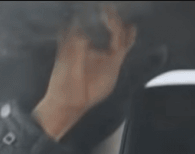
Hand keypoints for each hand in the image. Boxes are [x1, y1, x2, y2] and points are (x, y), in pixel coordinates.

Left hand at [32, 6, 136, 141]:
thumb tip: (84, 34)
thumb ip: (76, 48)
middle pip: (102, 26)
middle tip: (110, 10)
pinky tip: (131, 30)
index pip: (85, 22)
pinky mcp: (112, 64)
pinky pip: (121, 48)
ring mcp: (102, 53)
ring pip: (114, 35)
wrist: (71, 103)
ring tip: (121, 18)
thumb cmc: (63, 83)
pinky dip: (127, 39)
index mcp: (75, 40)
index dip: (91, 14)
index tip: (99, 8)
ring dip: (118, 25)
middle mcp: (90, 44)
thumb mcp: (67, 63)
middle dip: (108, 17)